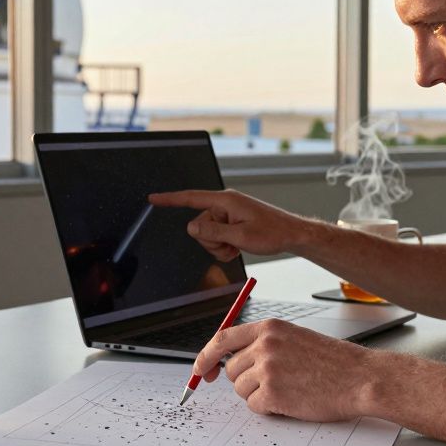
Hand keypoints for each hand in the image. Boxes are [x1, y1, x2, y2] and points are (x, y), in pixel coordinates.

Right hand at [147, 189, 312, 260]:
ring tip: (237, 246)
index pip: (191, 198)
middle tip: (231, 244)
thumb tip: (191, 227)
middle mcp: (225, 204)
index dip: (170, 199)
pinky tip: (238, 247)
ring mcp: (229, 213)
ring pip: (208, 234)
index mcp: (226, 201)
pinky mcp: (232, 221)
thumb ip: (212, 232)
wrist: (292, 235)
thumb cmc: (273, 233)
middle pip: (199, 224)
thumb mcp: (240, 237)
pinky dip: (225, 245)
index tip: (153, 198)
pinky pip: (217, 236)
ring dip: (219, 245)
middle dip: (211, 240)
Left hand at [191, 319, 380, 422]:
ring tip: (289, 389)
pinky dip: (269, 409)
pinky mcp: (274, 393)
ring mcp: (268, 369)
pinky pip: (255, 406)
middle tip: (272, 383)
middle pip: (231, 370)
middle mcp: (265, 345)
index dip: (206, 356)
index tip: (202, 369)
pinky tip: (292, 400)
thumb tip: (233, 358)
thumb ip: (264, 343)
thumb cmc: (334, 361)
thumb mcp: (295, 337)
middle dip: (245, 381)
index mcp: (269, 328)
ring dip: (259, 395)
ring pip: (241, 390)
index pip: (222, 339)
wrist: (360, 378)